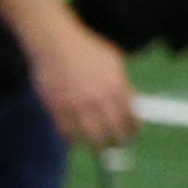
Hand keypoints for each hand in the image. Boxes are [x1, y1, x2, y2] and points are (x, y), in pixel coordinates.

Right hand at [27, 11, 139, 152]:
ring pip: (89, 135)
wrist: (55, 42)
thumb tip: (131, 102)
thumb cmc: (85, 49)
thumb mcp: (112, 61)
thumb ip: (122, 83)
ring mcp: (77, 103)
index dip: (132, 130)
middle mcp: (98, 98)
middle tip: (114, 146)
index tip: (131, 135)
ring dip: (94, 144)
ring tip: (95, 146)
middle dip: (115, 143)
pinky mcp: (57, 106)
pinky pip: (65, 130)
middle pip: (112, 131)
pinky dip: (70, 136)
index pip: (130, 118)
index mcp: (116, 87)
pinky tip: (73, 136)